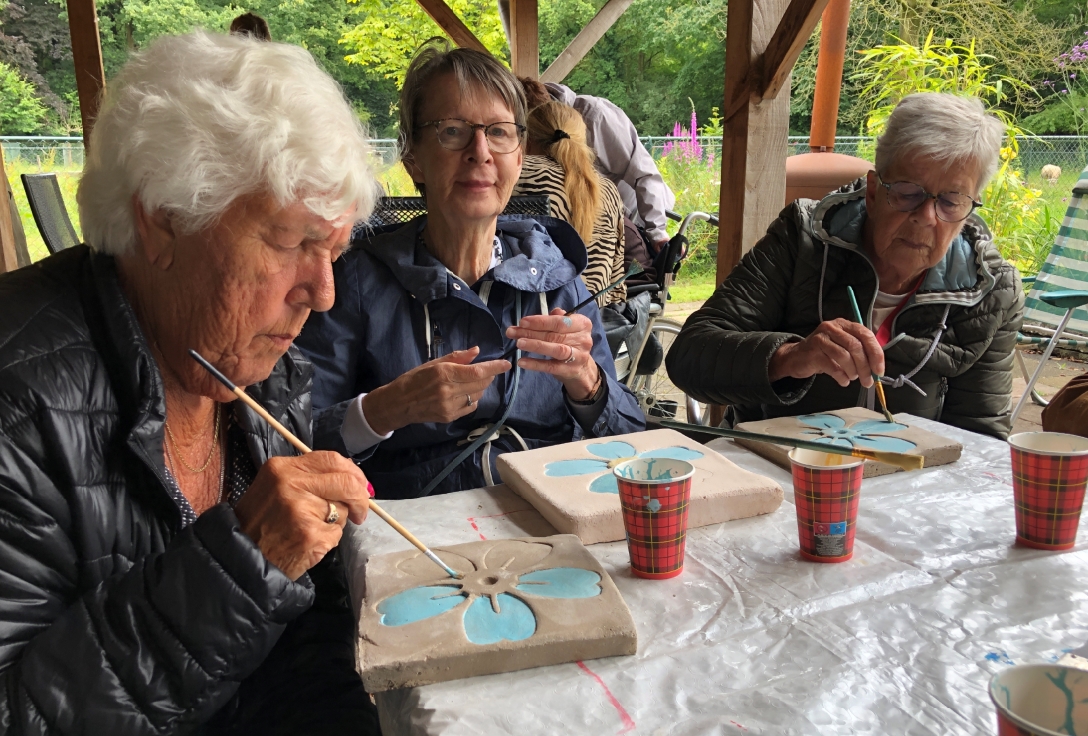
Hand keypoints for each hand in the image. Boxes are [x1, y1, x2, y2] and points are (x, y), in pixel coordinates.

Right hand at [234, 452, 370, 580]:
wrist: (240, 558)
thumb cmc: (262, 523)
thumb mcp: (276, 487)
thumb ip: (310, 478)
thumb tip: (353, 478)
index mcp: (282, 468)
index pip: (332, 459)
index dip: (353, 472)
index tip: (360, 484)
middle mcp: (290, 484)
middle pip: (346, 482)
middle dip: (360, 498)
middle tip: (359, 512)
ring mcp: (301, 509)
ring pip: (342, 508)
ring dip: (337, 521)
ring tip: (312, 529)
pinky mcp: (310, 534)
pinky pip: (336, 532)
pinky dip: (329, 539)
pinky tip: (308, 543)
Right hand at [362, 347, 509, 434]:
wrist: (398, 403)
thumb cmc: (414, 379)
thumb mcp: (433, 363)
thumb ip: (456, 358)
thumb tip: (476, 351)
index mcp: (444, 374)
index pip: (477, 371)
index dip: (494, 368)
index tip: (506, 364)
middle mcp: (449, 391)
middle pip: (481, 384)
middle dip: (488, 376)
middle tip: (486, 370)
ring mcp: (450, 406)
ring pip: (478, 396)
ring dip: (480, 387)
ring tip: (470, 381)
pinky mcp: (450, 417)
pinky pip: (470, 407)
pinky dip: (473, 399)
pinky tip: (464, 394)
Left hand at [506, 309, 598, 399]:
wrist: (582, 369)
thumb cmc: (571, 343)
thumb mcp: (568, 328)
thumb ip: (556, 319)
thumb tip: (544, 313)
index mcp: (582, 324)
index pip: (559, 321)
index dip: (540, 321)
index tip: (522, 322)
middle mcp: (583, 339)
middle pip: (554, 334)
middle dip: (531, 332)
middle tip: (513, 332)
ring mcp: (578, 356)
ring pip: (555, 349)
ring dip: (535, 345)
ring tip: (519, 343)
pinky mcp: (570, 370)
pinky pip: (551, 367)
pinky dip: (535, 364)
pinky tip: (522, 362)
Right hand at [768, 318, 884, 387]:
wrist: (796, 357)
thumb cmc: (824, 353)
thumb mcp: (842, 346)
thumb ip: (860, 351)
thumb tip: (876, 368)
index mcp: (844, 324)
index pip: (865, 335)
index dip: (876, 354)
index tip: (879, 370)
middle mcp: (832, 327)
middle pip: (855, 346)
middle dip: (865, 367)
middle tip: (868, 381)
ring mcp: (820, 339)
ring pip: (844, 356)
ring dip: (853, 372)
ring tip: (852, 378)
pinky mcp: (813, 353)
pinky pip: (833, 367)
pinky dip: (841, 377)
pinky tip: (843, 381)